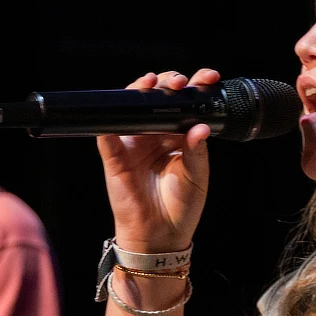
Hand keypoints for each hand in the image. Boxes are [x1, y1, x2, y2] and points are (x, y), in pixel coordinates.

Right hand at [94, 70, 215, 253]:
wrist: (161, 237)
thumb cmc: (181, 207)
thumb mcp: (197, 177)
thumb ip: (198, 151)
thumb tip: (201, 127)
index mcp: (178, 136)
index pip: (185, 104)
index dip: (195, 87)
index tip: (209, 78)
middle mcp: (155, 135)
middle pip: (158, 98)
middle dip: (169, 83)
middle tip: (180, 82)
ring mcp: (134, 143)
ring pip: (132, 108)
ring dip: (140, 91)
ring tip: (153, 84)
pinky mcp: (115, 157)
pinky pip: (107, 135)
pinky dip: (109, 122)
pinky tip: (121, 110)